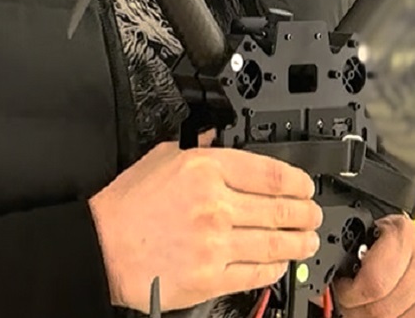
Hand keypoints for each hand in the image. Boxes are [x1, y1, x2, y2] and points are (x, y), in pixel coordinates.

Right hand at [87, 139, 322, 310]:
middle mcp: (214, 204)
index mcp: (204, 169)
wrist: (101, 248)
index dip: (297, 181)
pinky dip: (274, 269)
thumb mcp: (160, 157)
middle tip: (313, 214)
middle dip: (305, 213)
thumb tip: (218, 135)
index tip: (305, 186)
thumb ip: (196, 144)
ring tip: (307, 240)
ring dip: (298, 242)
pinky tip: (280, 265)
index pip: (268, 173)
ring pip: (274, 243)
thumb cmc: (124, 206)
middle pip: (278, 209)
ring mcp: (215, 243)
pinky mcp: (210, 277)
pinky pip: (255, 273)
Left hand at [332, 214, 414, 317]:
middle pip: (384, 308)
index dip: (350, 294)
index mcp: (403, 234)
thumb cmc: (387, 240)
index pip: (373, 282)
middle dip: (359, 311)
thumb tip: (326, 285)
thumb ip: (352, 257)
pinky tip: (393, 312)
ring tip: (370, 308)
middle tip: (351, 306)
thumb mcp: (368, 238)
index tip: (343, 292)